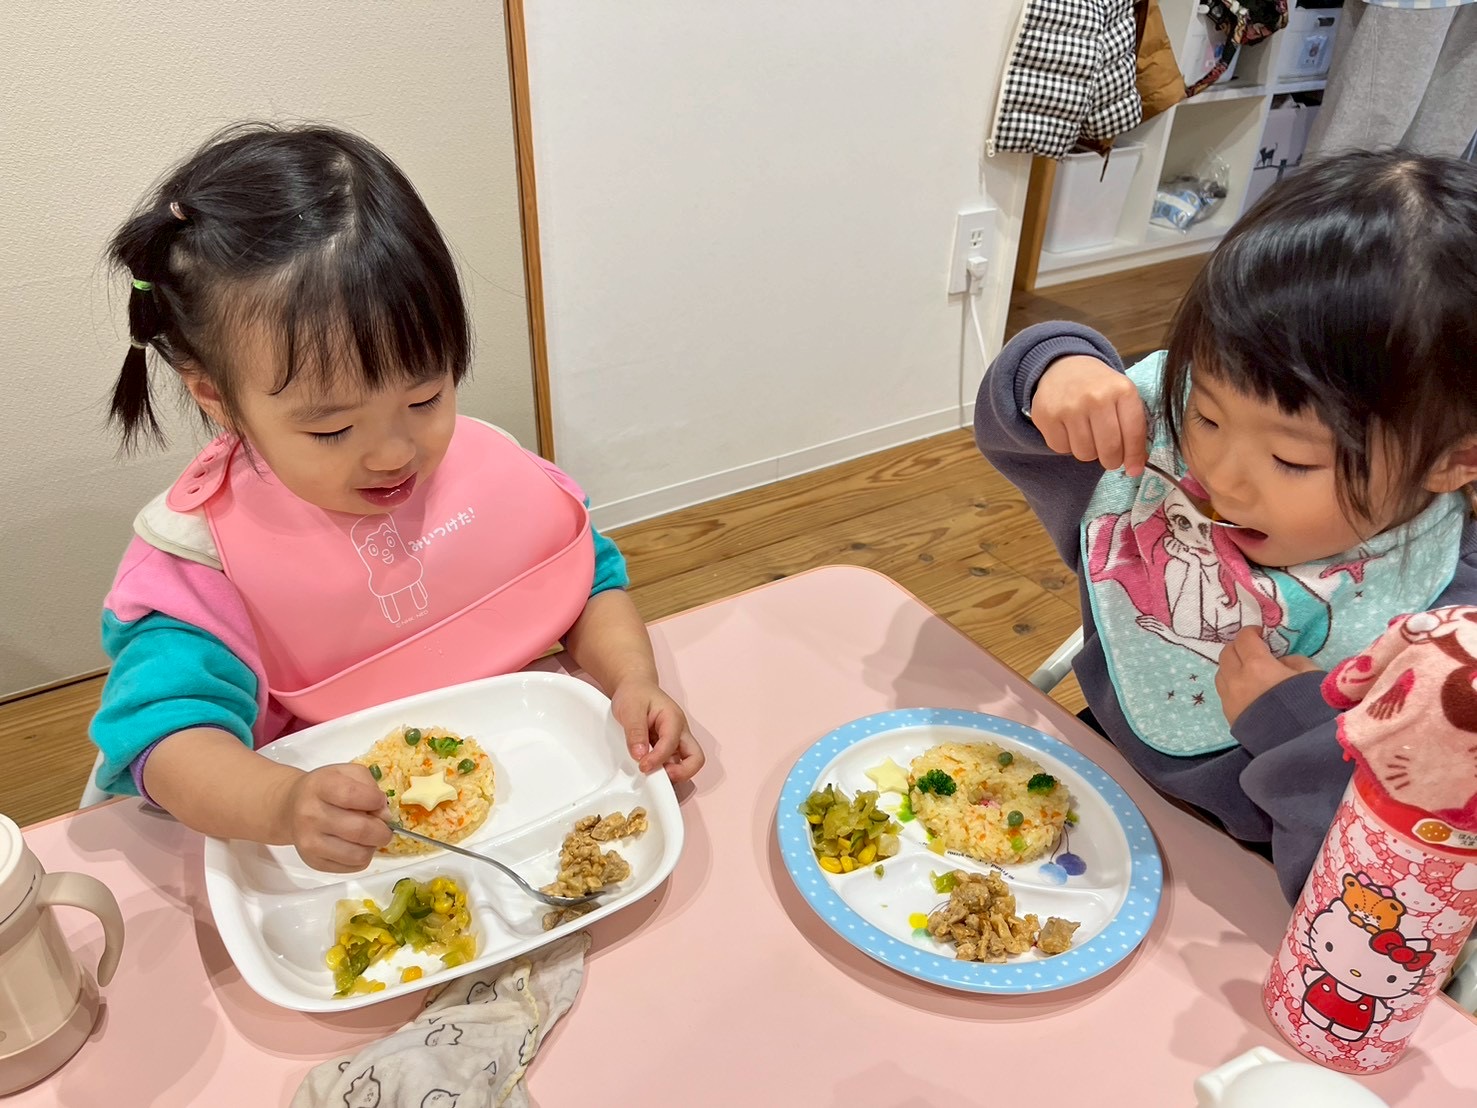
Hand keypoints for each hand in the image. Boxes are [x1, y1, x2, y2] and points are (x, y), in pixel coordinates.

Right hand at [276, 764, 391, 871]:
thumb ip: (370, 786)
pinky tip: (356, 844)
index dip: (375, 800)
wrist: (292, 807)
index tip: (379, 802)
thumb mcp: (347, 772)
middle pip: (360, 830)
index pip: (352, 795)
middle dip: (382, 830)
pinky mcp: (314, 862)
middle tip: (384, 825)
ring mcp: (310, 842)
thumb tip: (383, 814)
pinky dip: (362, 856)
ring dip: (373, 846)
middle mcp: (310, 815)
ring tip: (368, 836)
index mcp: (320, 787)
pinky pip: (353, 866)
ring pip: (359, 854)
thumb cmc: (325, 788)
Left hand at [610, 677, 705, 781]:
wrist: (635, 687)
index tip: (642, 766)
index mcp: (673, 719)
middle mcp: (680, 732)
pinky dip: (665, 770)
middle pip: (696, 758)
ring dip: (674, 773)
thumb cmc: (635, 694)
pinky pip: (674, 763)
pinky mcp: (669, 747)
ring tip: (653, 776)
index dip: (658, 759)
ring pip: (687, 763)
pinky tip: (651, 769)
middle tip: (660, 779)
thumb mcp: (630, 709)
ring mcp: (677, 741)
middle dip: (682, 772)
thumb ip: (635, 732)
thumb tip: (640, 755)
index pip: (672, 744)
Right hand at [1030, 355, 1147, 474]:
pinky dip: (1066, 445)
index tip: (1134, 469)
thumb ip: (1133, 429)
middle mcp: (1096, 397)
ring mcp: (1069, 406)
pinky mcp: (1046, 415)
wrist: (1064, 367)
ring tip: (1087, 436)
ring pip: (1084, 453)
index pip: (1133, 434)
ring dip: (1088, 452)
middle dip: (1111, 460)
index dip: (1134, 456)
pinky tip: (1068, 430)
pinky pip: (1061, 449)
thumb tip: (1135, 467)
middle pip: (1109, 449)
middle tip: (1109, 457)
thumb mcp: (1123, 397)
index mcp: (1122, 390)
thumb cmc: (1099, 387)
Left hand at [1215, 628, 1321, 726]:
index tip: (1260, 634)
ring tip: (1247, 669)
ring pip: (1221, 671)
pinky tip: (1246, 688)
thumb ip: (1294, 661)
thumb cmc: (1309, 706)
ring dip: (1232, 665)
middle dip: (1239, 646)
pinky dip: (1231, 683)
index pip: (1244, 638)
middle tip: (1252, 649)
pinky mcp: (1228, 714)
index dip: (1251, 632)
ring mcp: (1229, 697)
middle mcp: (1237, 679)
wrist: (1299, 744)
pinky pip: (1223, 691)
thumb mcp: (1311, 675)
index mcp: (1257, 665)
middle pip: (1227, 653)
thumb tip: (1280, 661)